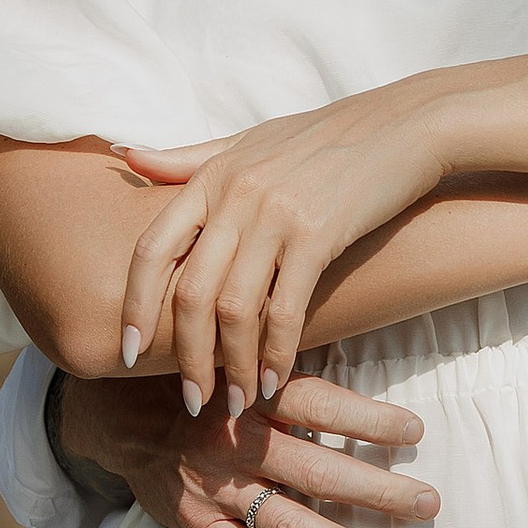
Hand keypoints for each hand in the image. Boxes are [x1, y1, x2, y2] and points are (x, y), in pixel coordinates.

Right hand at [56, 370, 440, 527]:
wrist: (110, 409)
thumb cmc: (196, 373)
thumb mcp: (234, 350)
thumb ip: (288, 359)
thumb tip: (367, 344)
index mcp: (250, 391)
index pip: (321, 406)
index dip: (371, 420)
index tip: (416, 432)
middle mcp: (233, 442)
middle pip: (319, 472)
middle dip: (380, 491)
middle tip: (429, 503)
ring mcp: (212, 487)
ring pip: (290, 523)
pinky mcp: (193, 522)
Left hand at [120, 89, 442, 413]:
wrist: (403, 125)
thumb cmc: (324, 136)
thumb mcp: (248, 141)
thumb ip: (187, 158)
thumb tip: (124, 154)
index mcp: (212, 177)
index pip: (152, 250)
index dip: (135, 306)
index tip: (127, 351)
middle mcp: (236, 196)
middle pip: (191, 293)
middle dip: (186, 357)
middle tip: (192, 399)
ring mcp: (276, 215)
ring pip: (234, 309)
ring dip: (232, 367)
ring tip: (235, 403)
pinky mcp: (319, 235)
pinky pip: (285, 309)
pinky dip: (277, 353)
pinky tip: (276, 381)